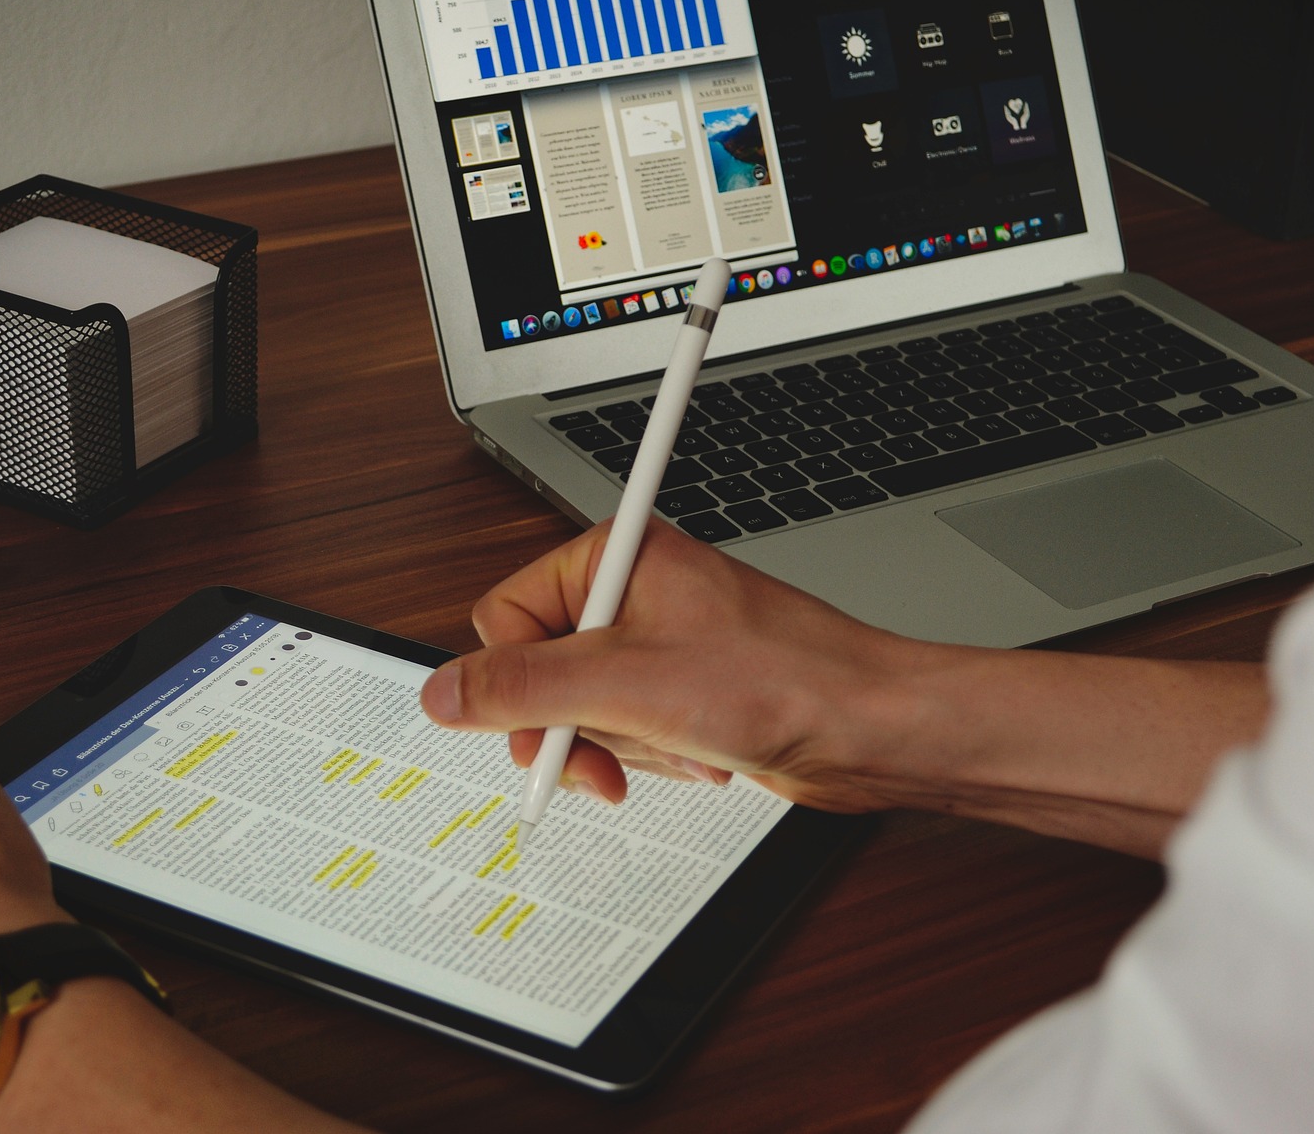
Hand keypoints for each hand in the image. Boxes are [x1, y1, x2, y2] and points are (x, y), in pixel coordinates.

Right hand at [419, 520, 1272, 856]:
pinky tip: (704, 754)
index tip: (544, 725)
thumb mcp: (626, 685)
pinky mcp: (684, 688)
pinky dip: (659, 756)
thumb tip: (444, 692)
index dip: (520, 681)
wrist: (868, 727)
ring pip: (583, 711)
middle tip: (606, 754)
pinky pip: (629, 733)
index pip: (507, 618)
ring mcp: (659, 642)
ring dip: (627, 747)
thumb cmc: (781, 679)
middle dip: (576, 727)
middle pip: (540, 671)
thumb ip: (524, 687)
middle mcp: (633, 592)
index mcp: (615, 557)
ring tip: (683, 742)